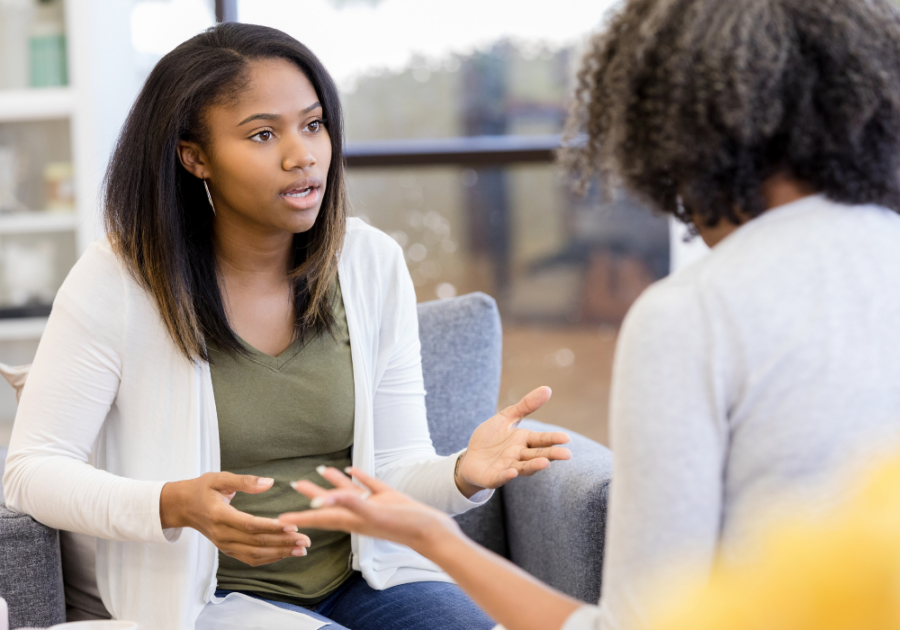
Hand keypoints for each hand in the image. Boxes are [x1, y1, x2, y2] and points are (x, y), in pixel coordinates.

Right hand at [159, 472, 310, 566]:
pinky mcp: (227, 549)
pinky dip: (269, 558)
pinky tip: (285, 553)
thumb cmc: (202, 489)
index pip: (249, 525)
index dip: (271, 527)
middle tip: (305, 540)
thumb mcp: (219, 478)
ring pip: (255, 554)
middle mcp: (222, 534)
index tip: (292, 526)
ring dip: (279, 553)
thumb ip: (244, 481)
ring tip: (301, 550)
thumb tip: (269, 482)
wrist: (182, 506)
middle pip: (256, 542)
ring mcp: (224, 545)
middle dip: (283, 543)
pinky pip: (250, 558)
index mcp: (219, 516)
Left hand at [280, 466, 459, 555]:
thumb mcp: (374, 512)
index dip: (300, 516)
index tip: (281, 519)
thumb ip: (348, 503)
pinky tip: (353, 469)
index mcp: (352, 519)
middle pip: (329, 503)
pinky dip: (359, 477)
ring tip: (321, 470)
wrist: (431, 531)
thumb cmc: (404, 525)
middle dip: (311, 494)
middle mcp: (359, 513)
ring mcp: (373, 505)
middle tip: (294, 484)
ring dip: (334, 481)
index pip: (320, 516)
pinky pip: (368, 485)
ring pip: (348, 492)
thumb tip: (321, 500)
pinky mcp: (387, 497)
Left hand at [456, 386, 570, 495]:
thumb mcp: (507, 417)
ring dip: (534, 466)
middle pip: (538, 455)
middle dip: (551, 455)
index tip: (566, 438)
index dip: (553, 439)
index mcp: (524, 441)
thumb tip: (548, 389)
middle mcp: (519, 456)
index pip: (541, 440)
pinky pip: (501, 477)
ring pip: (524, 467)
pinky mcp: (493, 477)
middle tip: (567, 454)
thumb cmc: (491, 438)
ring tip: (545, 463)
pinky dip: (507, 475)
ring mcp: (507, 467)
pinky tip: (513, 472)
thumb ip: (526, 405)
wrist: (470, 458)